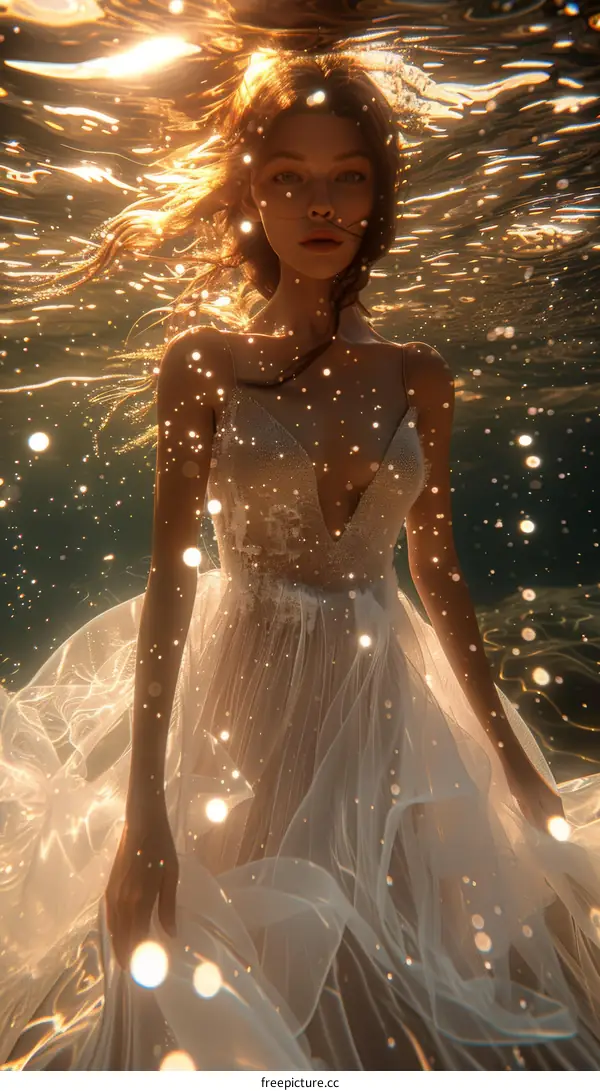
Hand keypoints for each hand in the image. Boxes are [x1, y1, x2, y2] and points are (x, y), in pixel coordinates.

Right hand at [105, 806, 178, 971]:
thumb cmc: (161, 848)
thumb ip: (168, 907)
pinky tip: (120, 935)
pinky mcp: (109, 887)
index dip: (139, 959)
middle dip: (126, 958)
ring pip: (112, 929)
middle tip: (136, 975)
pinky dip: (113, 931)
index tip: (145, 975)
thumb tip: (171, 935)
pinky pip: (109, 917)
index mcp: (138, 900)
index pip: (135, 939)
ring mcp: (112, 895)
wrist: (141, 823)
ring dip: (118, 946)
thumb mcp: (171, 876)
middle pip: (120, 938)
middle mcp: (121, 902)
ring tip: (128, 961)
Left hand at [502, 753, 566, 834]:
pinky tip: (521, 806)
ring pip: (543, 812)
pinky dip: (529, 808)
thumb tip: (551, 834)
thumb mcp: (529, 802)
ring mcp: (546, 793)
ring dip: (534, 816)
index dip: (548, 832)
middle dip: (541, 824)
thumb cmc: (520, 780)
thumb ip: (540, 818)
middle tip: (528, 824)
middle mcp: (554, 799)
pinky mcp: (538, 789)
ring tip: (523, 816)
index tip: (537, 834)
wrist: (513, 758)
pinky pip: (537, 805)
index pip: (559, 825)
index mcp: (555, 803)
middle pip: (551, 819)